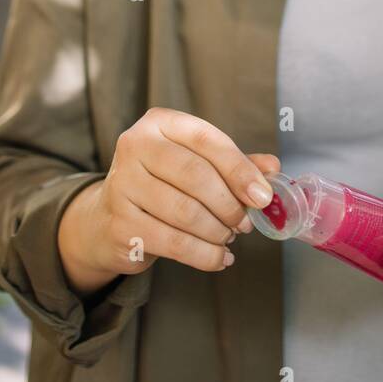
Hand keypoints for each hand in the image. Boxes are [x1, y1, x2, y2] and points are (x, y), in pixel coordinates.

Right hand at [57, 107, 279, 295]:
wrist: (109, 218)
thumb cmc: (163, 184)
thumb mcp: (197, 163)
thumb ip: (235, 163)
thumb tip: (273, 168)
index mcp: (159, 122)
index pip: (208, 140)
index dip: (240, 169)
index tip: (264, 196)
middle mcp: (135, 146)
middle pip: (197, 177)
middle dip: (230, 205)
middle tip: (245, 223)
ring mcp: (122, 184)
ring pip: (187, 213)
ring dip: (218, 231)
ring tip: (229, 237)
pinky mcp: (120, 224)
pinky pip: (175, 243)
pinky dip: (205, 255)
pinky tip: (219, 258)